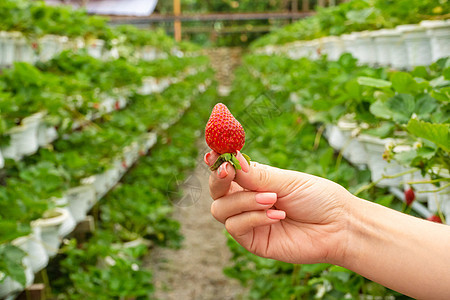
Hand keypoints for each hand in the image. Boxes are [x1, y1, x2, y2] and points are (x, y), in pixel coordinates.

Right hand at [205, 150, 354, 264]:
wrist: (338, 227)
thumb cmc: (317, 198)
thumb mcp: (287, 181)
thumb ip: (257, 175)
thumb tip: (230, 160)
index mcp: (254, 181)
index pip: (226, 170)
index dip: (216, 162)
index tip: (213, 153)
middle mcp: (246, 200)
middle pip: (216, 190)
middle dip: (219, 179)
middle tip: (229, 171)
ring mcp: (248, 221)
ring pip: (220, 209)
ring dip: (244, 202)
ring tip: (272, 200)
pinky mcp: (252, 241)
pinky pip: (236, 227)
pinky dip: (254, 218)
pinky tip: (277, 216)